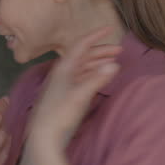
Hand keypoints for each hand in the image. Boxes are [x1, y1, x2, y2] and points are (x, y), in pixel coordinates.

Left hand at [28, 28, 120, 148]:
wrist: (44, 135)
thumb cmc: (59, 115)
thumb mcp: (80, 95)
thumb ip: (97, 79)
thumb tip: (114, 64)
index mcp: (64, 68)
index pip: (81, 45)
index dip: (95, 35)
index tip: (109, 28)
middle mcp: (63, 73)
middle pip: (84, 55)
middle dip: (101, 50)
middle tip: (119, 50)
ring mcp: (65, 84)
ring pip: (84, 67)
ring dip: (98, 62)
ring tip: (114, 62)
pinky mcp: (67, 95)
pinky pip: (83, 77)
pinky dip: (94, 73)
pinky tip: (101, 77)